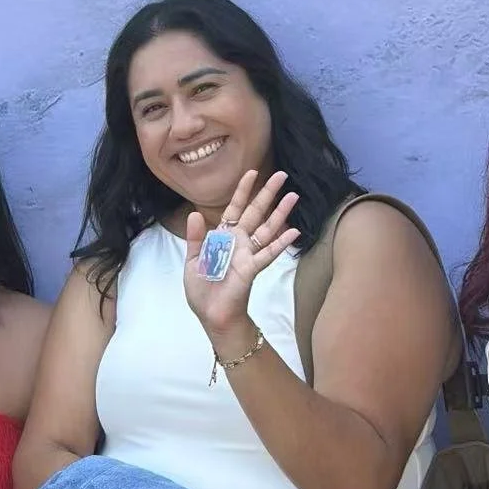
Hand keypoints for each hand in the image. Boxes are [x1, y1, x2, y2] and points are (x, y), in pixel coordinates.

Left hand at [183, 169, 299, 337]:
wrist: (211, 315)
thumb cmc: (203, 291)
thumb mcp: (193, 261)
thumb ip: (195, 238)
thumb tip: (194, 214)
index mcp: (223, 238)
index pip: (235, 209)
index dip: (242, 191)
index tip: (250, 172)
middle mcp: (239, 243)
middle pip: (256, 212)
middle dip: (268, 193)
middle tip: (282, 175)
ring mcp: (248, 255)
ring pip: (267, 229)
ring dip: (280, 213)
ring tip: (294, 196)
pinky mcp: (251, 269)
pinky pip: (268, 253)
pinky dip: (281, 243)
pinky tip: (294, 231)